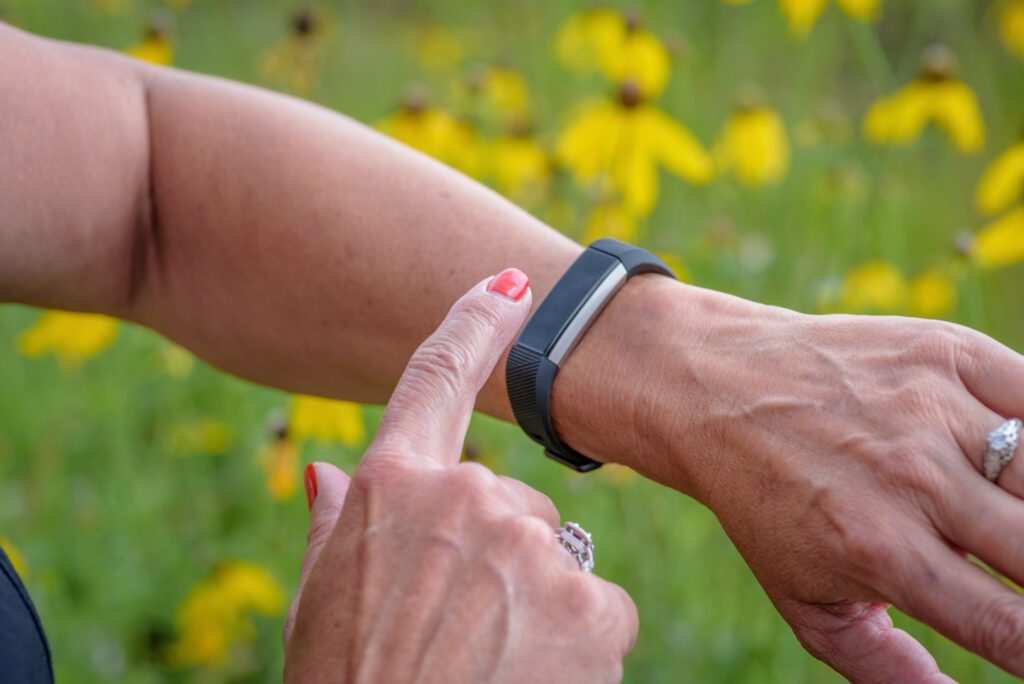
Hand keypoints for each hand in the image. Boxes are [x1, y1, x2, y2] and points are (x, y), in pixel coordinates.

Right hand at [283, 270, 637, 683]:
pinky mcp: (589, 600)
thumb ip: (333, 529)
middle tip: (462, 628)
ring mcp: (530, 547)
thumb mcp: (319, 606)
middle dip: (502, 552)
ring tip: (492, 665)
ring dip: (539, 603)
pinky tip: (536, 681)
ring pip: (559, 557)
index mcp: (393, 488)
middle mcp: (465, 499)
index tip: (512, 284)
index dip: (475, 322)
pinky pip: (600, 605)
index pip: (436, 377)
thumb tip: (321, 471)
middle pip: (514, 499)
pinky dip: (581, 643)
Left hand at [552, 277, 1023, 681]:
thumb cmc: (762, 500)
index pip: (1012, 628)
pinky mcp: (945, 351)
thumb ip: (883, 666)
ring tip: (1014, 522)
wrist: (713, 388)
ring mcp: (932, 408)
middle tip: (1013, 569)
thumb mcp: (804, 599)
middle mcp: (913, 479)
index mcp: (881, 551)